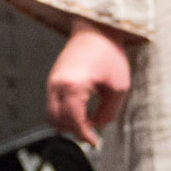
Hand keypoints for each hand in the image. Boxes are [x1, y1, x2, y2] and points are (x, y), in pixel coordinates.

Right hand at [47, 20, 132, 147]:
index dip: (85, 136)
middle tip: (92, 130)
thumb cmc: (109, 55)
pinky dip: (63, 112)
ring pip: (51, 115)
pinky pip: (52, 104)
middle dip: (74, 131)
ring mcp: (52, 82)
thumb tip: (97, 126)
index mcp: (73, 87)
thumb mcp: (118, 87)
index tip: (96, 142)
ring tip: (87, 118)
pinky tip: (81, 108)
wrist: (95, 29)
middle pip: (57, 122)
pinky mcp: (52, 79)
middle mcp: (57, 86)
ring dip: (67, 122)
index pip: (74, 123)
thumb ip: (108, 112)